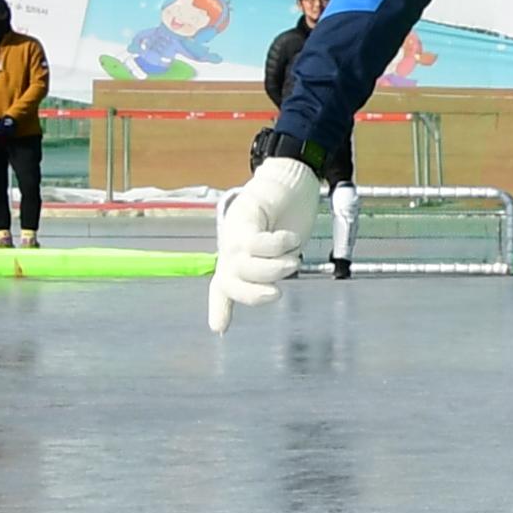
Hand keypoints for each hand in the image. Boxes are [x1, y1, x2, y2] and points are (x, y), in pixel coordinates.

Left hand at [208, 155, 320, 331]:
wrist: (289, 184)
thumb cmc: (285, 219)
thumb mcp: (280, 253)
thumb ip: (268, 272)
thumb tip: (268, 290)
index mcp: (237, 262)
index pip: (224, 289)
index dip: (221, 310)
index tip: (219, 329)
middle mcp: (230, 251)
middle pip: (231, 283)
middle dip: (252, 294)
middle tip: (275, 294)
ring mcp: (234, 235)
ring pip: (246, 265)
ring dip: (276, 266)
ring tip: (293, 257)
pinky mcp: (244, 217)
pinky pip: (258, 243)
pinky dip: (279, 244)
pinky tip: (290, 238)